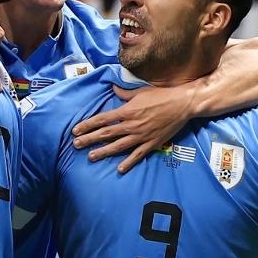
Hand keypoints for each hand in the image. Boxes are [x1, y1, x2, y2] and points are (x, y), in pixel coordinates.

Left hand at [72, 84, 194, 173]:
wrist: (182, 104)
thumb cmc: (161, 96)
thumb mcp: (140, 91)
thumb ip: (124, 93)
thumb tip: (113, 88)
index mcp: (126, 111)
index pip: (102, 119)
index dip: (87, 125)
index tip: (76, 130)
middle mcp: (131, 125)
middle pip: (106, 134)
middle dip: (89, 139)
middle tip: (76, 145)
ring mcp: (141, 136)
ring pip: (118, 146)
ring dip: (103, 152)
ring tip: (91, 157)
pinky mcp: (152, 143)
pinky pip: (137, 155)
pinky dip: (128, 162)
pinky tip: (119, 169)